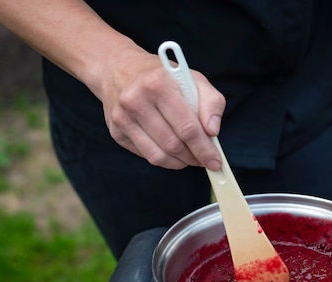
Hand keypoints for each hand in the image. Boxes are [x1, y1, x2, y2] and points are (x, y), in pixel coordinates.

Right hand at [96, 47, 225, 169]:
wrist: (118, 69)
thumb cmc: (161, 76)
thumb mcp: (193, 79)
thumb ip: (211, 102)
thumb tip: (212, 132)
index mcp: (158, 84)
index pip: (186, 127)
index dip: (204, 148)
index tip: (215, 161)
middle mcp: (136, 101)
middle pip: (173, 144)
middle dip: (194, 157)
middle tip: (205, 160)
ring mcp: (122, 118)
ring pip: (159, 156)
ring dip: (180, 162)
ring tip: (191, 157)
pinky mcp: (116, 132)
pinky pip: (147, 156)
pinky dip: (165, 160)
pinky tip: (173, 153)